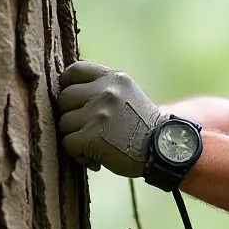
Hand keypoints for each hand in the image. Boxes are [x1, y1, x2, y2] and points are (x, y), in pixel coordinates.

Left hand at [57, 61, 162, 176]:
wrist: (164, 149)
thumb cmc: (141, 125)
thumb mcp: (127, 94)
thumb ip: (101, 88)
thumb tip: (65, 89)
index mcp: (114, 78)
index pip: (74, 70)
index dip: (68, 86)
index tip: (74, 101)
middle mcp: (106, 91)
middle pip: (64, 98)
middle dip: (71, 116)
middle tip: (88, 129)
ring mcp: (99, 114)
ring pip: (64, 123)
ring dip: (74, 137)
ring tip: (94, 145)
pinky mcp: (92, 136)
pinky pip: (68, 144)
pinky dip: (78, 154)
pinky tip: (94, 158)